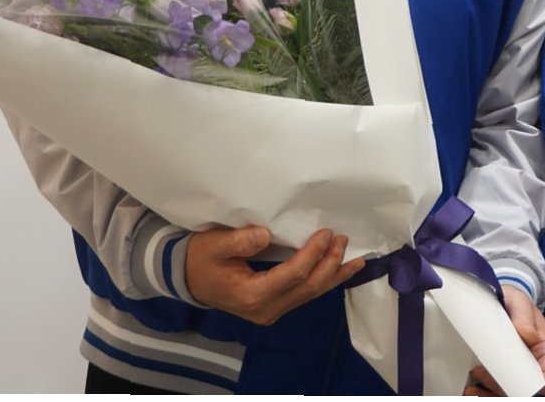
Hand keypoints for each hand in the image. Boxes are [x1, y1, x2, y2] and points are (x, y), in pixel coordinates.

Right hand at [183, 225, 364, 325]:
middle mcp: (266, 309)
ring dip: (333, 276)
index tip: (326, 232)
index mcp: (252, 295)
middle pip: (307, 288)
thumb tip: (266, 235)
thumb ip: (240, 241)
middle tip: (344, 240)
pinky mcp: (274, 307)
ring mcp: (271, 311)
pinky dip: (323, 282)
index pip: (293, 275)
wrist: (187, 278)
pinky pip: (304, 296)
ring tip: (357, 260)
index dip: (313, 253)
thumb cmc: (201, 258)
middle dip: (330, 264)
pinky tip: (339, 271)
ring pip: (310, 295)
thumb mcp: (215, 245)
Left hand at [464, 283, 544, 395]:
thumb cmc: (513, 301)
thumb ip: (523, 313)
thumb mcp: (518, 300)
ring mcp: (520, 370)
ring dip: (490, 394)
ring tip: (472, 385)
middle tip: (480, 373)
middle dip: (502, 389)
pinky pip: (497, 390)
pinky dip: (484, 392)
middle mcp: (535, 364)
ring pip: (508, 393)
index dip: (530, 386)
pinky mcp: (505, 372)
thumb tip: (528, 334)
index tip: (508, 380)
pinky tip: (470, 388)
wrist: (501, 301)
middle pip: (524, 390)